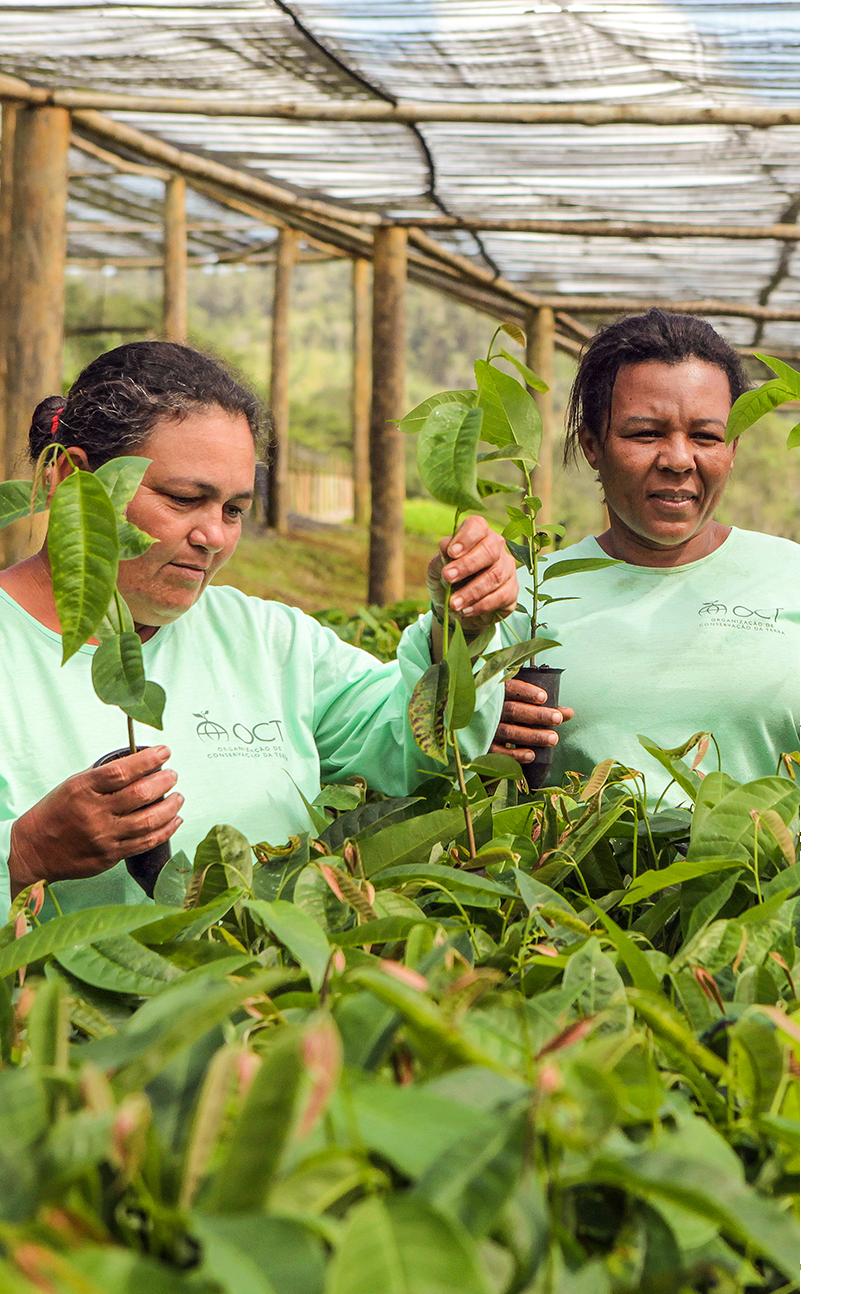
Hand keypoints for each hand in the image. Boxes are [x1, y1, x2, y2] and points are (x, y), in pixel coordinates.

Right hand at [9, 746, 182, 898]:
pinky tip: (175, 820)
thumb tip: (139, 763)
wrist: (34, 850)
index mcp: (84, 789)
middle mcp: (95, 812)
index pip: (122, 771)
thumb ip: (104, 777)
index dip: (148, 760)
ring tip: (179, 797)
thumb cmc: (56, 813)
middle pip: (141, 794)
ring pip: (150, 820)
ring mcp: (104, 836)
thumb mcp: (74, 785)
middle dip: (164, 781)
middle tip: (173, 775)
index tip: (164, 752)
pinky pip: (146, 842)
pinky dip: (166, 830)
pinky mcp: (111, 855)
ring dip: (171, 806)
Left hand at [427, 515, 518, 637]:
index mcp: (477, 535)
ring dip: (471, 591)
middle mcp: (496, 548)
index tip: (451, 553)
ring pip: (495, 576)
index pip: (477, 526)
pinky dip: (481, 605)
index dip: (466, 538)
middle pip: (490, 550)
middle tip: (447, 577)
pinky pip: (501, 596)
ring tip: (453, 603)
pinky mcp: (512, 590)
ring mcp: (507, 569)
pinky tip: (466, 611)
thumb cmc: (448, 582)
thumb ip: (441, 558)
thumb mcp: (437, 569)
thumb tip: (445, 546)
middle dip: (467, 565)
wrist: (456, 609)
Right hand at [490, 678, 572, 763]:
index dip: (526, 692)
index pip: (510, 688)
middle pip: (514, 711)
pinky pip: (498, 752)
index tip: (544, 697)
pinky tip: (532, 755)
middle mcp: (490, 709)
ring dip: (533, 736)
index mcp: (498, 692)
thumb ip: (543, 707)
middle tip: (557, 719)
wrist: (476, 728)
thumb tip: (569, 713)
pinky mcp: (484, 746)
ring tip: (553, 739)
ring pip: (509, 732)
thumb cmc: (506, 711)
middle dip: (537, 715)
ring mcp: (486, 728)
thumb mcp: (521, 704)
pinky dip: (515, 755)